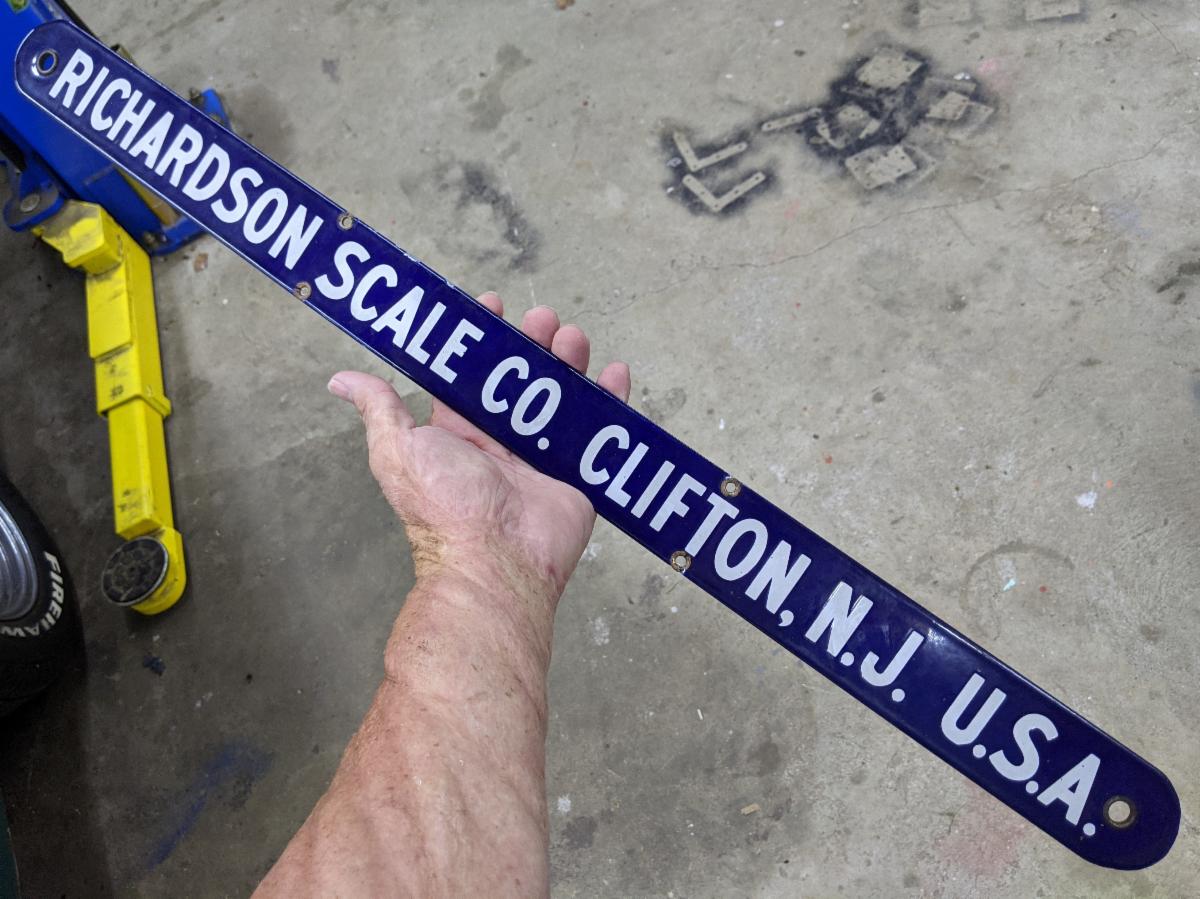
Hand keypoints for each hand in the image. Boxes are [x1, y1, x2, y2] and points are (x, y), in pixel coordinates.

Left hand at [327, 292, 630, 603]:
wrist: (496, 561)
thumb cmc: (445, 509)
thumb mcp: (399, 451)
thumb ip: (379, 410)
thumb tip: (340, 380)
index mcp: (460, 431)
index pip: (472, 373)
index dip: (482, 338)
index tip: (492, 305)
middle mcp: (501, 439)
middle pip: (522, 378)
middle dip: (533, 343)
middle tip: (543, 319)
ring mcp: (542, 454)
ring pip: (561, 395)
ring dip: (569, 362)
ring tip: (573, 338)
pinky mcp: (576, 470)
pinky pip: (598, 429)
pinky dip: (610, 400)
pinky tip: (614, 372)